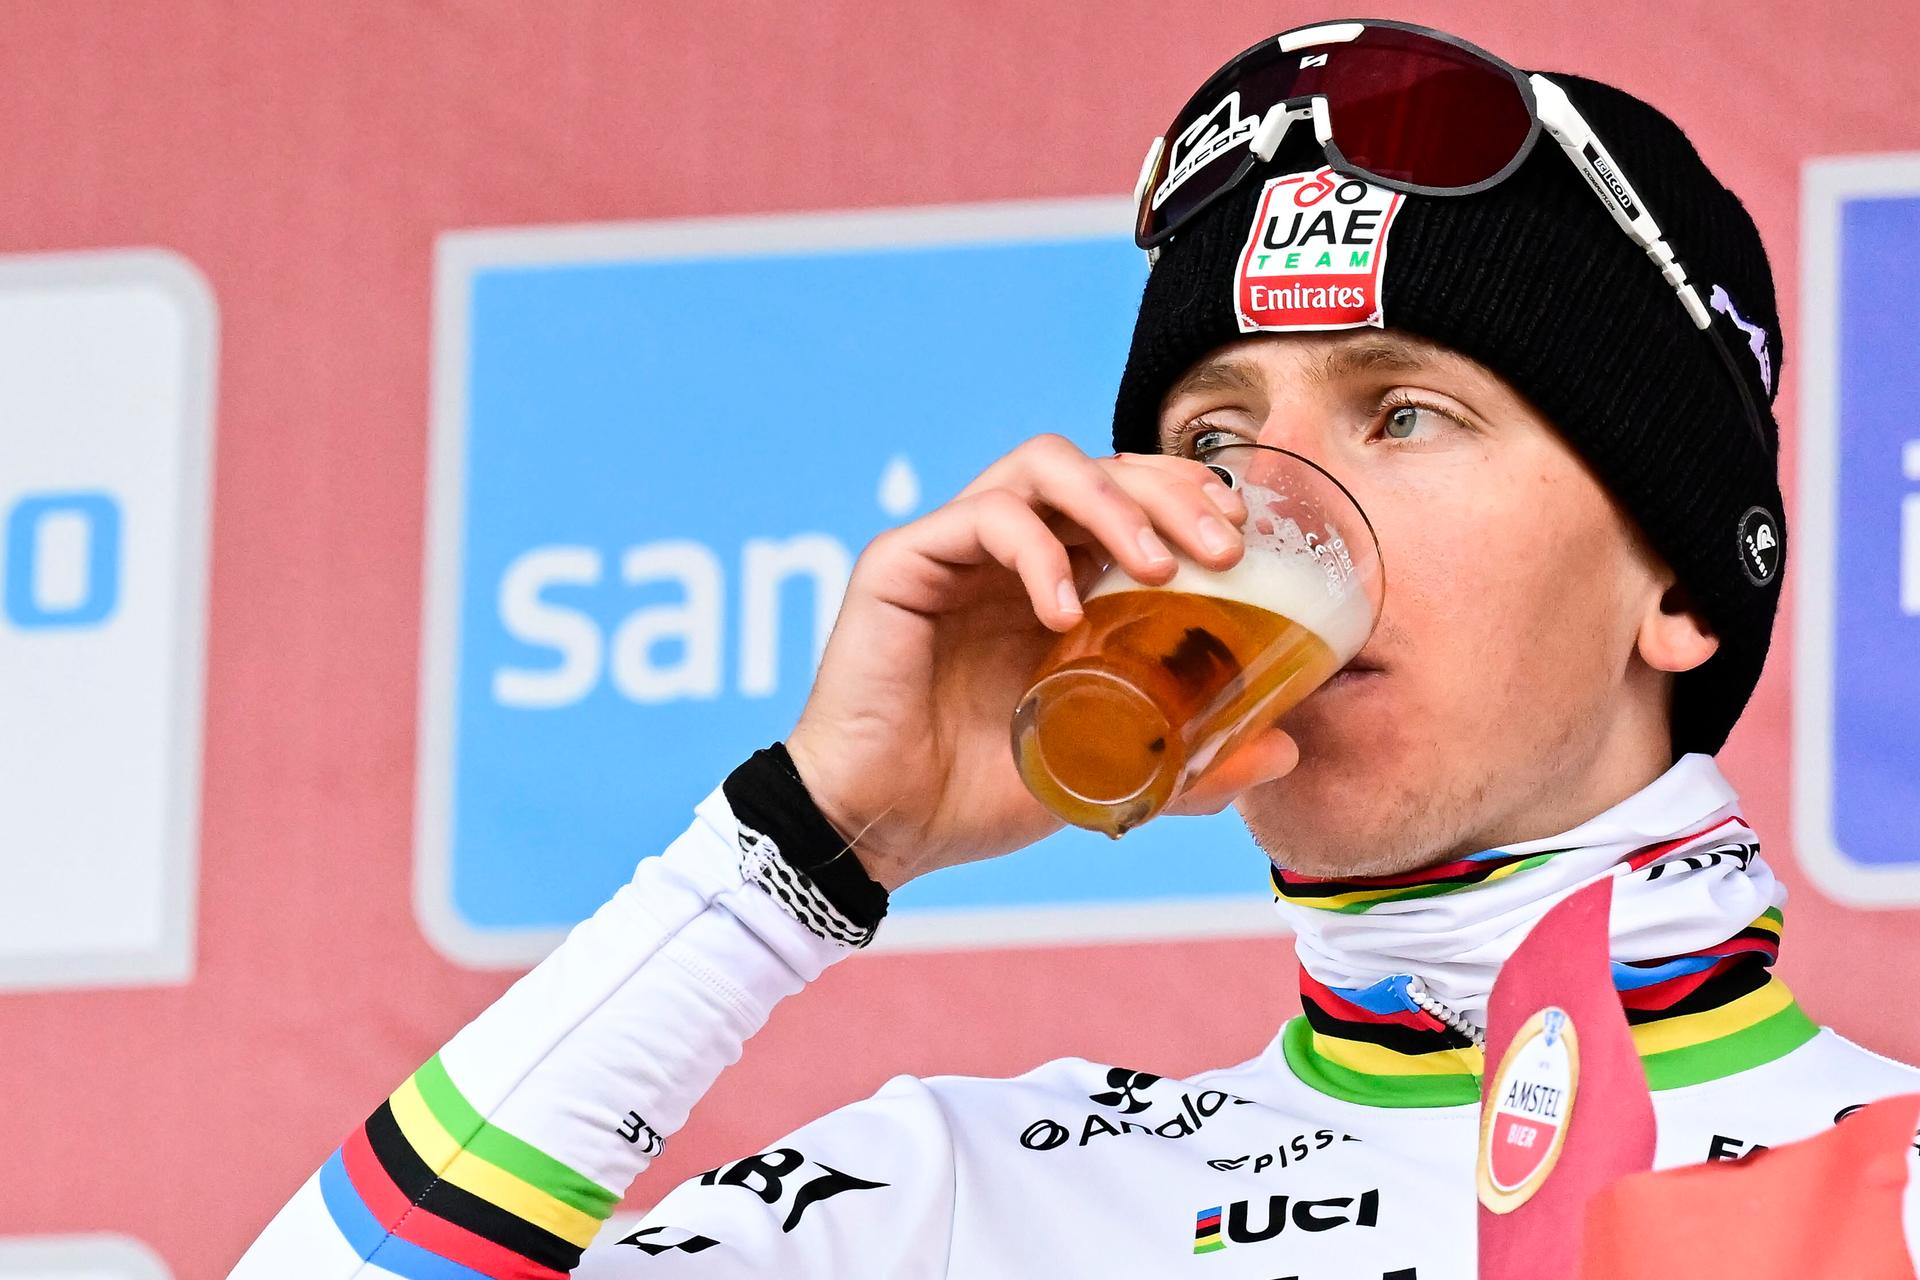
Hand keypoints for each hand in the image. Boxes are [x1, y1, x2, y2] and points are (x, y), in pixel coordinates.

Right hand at [785, 435, 1300, 889]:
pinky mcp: (903, 562)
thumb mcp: (1105, 770)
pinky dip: (1038, 552)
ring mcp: (952, 548)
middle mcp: (1004, 550)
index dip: (1186, 495)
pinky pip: (982, 518)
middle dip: (1170, 492)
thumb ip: (1186, 760)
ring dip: (1114, 502)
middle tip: (1226, 548)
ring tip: (1161, 567)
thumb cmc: (979, 794)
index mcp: (1051, 579)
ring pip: (1042, 465)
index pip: (1125, 495)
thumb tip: (1284, 750)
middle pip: (1097, 465)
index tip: (1244, 535)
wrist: (882, 829)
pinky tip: (1066, 610)